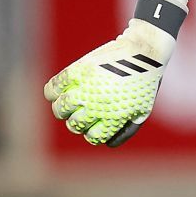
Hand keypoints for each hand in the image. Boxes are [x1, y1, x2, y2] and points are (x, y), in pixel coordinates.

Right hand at [43, 22, 172, 146]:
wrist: (143, 52)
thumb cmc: (143, 82)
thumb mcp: (141, 110)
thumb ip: (126, 130)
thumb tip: (108, 145)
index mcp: (114, 117)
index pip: (91, 136)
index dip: (89, 133)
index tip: (90, 126)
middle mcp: (98, 105)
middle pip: (74, 125)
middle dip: (75, 123)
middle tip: (78, 114)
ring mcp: (87, 88)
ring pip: (60, 108)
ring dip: (61, 109)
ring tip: (67, 103)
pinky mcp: (78, 71)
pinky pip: (53, 88)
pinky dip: (51, 92)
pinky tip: (57, 92)